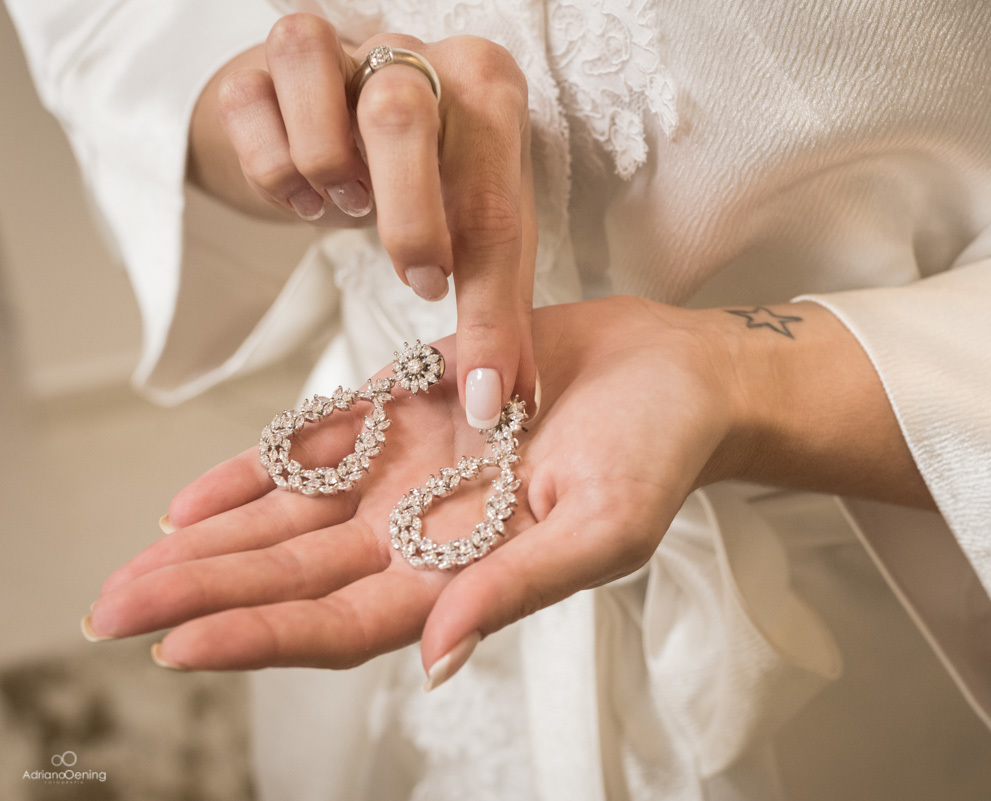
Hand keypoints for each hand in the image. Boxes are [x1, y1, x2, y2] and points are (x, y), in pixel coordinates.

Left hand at [85, 296, 928, 678]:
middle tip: (111, 610)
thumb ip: (520, 588)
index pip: (343, 623)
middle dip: (206, 595)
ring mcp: (412, 472)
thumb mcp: (604, 527)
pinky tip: (196, 495)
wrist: (676, 370)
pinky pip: (318, 444)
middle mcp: (424, 531)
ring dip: (215, 542)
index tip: (177, 648)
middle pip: (296, 577)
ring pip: (292, 518)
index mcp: (466, 572)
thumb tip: (440, 657)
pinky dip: (256, 469)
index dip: (260, 636)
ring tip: (135, 565)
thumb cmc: (658, 453)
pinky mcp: (411, 410)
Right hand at [188, 14, 537, 426]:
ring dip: (328, 173)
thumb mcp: (476, 233)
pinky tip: (305, 194)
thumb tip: (504, 404)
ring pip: (316, 93)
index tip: (482, 392)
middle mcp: (413, 51)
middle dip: (409, 221)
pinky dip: (275, 173)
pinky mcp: (256, 65)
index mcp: (486, 87)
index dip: (491, 311)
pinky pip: (252, 117)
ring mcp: (332, 50)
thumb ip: (497, 312)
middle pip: (400, 115)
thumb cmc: (430, 182)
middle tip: (422, 283)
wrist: (340, 119)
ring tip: (350, 204)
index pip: (494, 201)